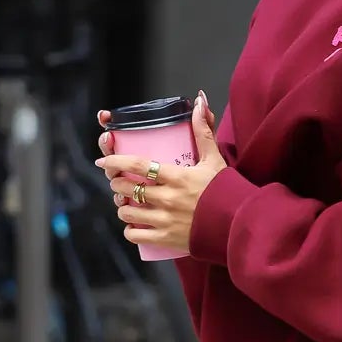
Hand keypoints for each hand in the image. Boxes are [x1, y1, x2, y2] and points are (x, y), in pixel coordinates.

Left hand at [95, 91, 225, 254]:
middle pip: (127, 188)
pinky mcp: (166, 239)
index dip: (115, 161)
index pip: (136, 165)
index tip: (103, 162)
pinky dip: (130, 230)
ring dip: (122, 208)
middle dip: (117, 184)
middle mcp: (166, 198)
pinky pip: (136, 236)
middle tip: (118, 182)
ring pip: (127, 213)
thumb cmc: (226, 190)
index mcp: (175, 176)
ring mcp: (165, 220)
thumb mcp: (214, 158)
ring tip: (126, 205)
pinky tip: (133, 226)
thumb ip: (203, 131)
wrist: (237, 224)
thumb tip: (200, 101)